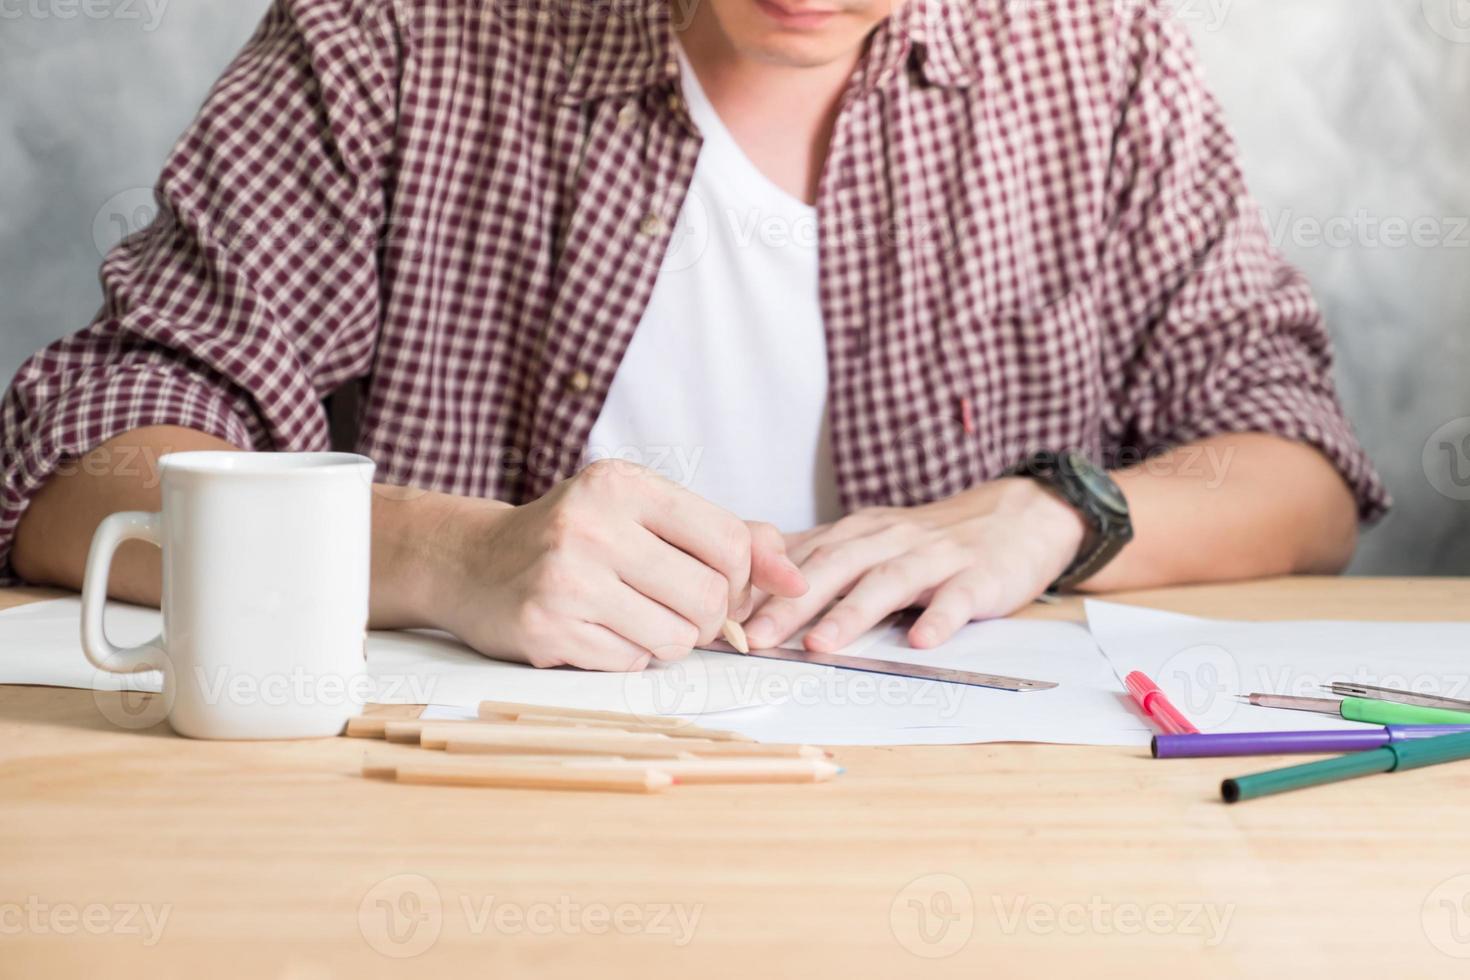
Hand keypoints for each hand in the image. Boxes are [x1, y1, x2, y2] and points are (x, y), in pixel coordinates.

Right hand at [421, 460, 807, 670]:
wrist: (473, 562)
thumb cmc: (574, 537)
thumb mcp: (643, 513)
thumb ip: (724, 534)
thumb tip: (796, 576)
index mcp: (623, 485)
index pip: (730, 541)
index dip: (745, 577)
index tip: (727, 586)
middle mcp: (592, 525)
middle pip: (708, 598)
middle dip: (709, 618)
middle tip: (681, 611)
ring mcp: (566, 579)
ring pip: (675, 638)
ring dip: (668, 639)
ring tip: (634, 617)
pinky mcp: (547, 629)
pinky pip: (631, 663)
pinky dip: (627, 655)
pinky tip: (597, 630)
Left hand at [742, 478, 1086, 652]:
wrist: (1019, 515)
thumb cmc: (932, 541)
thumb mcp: (872, 541)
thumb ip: (822, 560)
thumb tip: (754, 588)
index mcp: (858, 533)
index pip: (800, 557)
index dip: (761, 586)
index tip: (722, 614)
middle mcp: (889, 539)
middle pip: (833, 568)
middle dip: (790, 604)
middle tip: (754, 637)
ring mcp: (935, 557)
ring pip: (888, 582)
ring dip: (852, 613)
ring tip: (821, 645)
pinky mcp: (979, 576)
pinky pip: (957, 599)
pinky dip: (939, 619)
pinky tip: (921, 642)